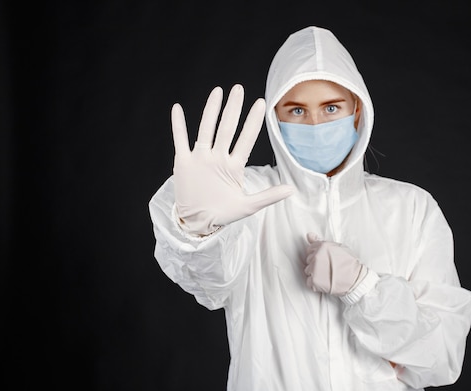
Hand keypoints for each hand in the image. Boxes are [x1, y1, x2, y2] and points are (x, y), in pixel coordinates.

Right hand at [172, 84, 293, 234]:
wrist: (198, 222)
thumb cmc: (224, 213)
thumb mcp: (248, 206)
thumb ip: (269, 196)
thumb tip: (292, 190)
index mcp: (234, 166)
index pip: (246, 139)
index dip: (253, 122)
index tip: (261, 103)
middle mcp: (218, 158)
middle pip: (227, 128)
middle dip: (233, 108)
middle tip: (239, 89)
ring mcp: (201, 159)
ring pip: (206, 129)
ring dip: (211, 111)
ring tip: (217, 92)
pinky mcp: (184, 163)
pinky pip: (180, 140)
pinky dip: (178, 125)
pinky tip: (177, 109)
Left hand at [304, 233, 366, 294]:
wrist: (355, 279)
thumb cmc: (349, 263)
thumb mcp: (337, 247)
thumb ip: (320, 241)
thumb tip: (309, 235)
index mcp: (322, 246)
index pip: (310, 249)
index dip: (317, 255)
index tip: (324, 260)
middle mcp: (316, 256)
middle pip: (308, 260)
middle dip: (316, 264)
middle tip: (328, 268)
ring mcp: (314, 269)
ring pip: (308, 270)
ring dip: (315, 273)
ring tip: (327, 275)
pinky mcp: (314, 281)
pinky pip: (309, 282)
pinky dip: (315, 283)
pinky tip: (325, 282)